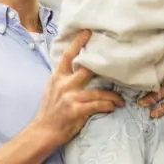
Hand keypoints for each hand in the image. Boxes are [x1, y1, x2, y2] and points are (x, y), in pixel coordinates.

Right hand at [33, 30, 123, 145]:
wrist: (43, 131)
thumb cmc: (49, 111)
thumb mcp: (51, 89)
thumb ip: (63, 78)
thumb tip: (75, 66)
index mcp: (57, 77)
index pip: (68, 55)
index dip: (78, 42)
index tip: (88, 32)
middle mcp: (64, 84)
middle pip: (87, 69)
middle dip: (103, 66)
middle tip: (118, 62)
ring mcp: (71, 97)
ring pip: (99, 91)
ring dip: (112, 96)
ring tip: (120, 99)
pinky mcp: (77, 110)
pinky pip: (99, 105)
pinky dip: (108, 105)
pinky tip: (113, 107)